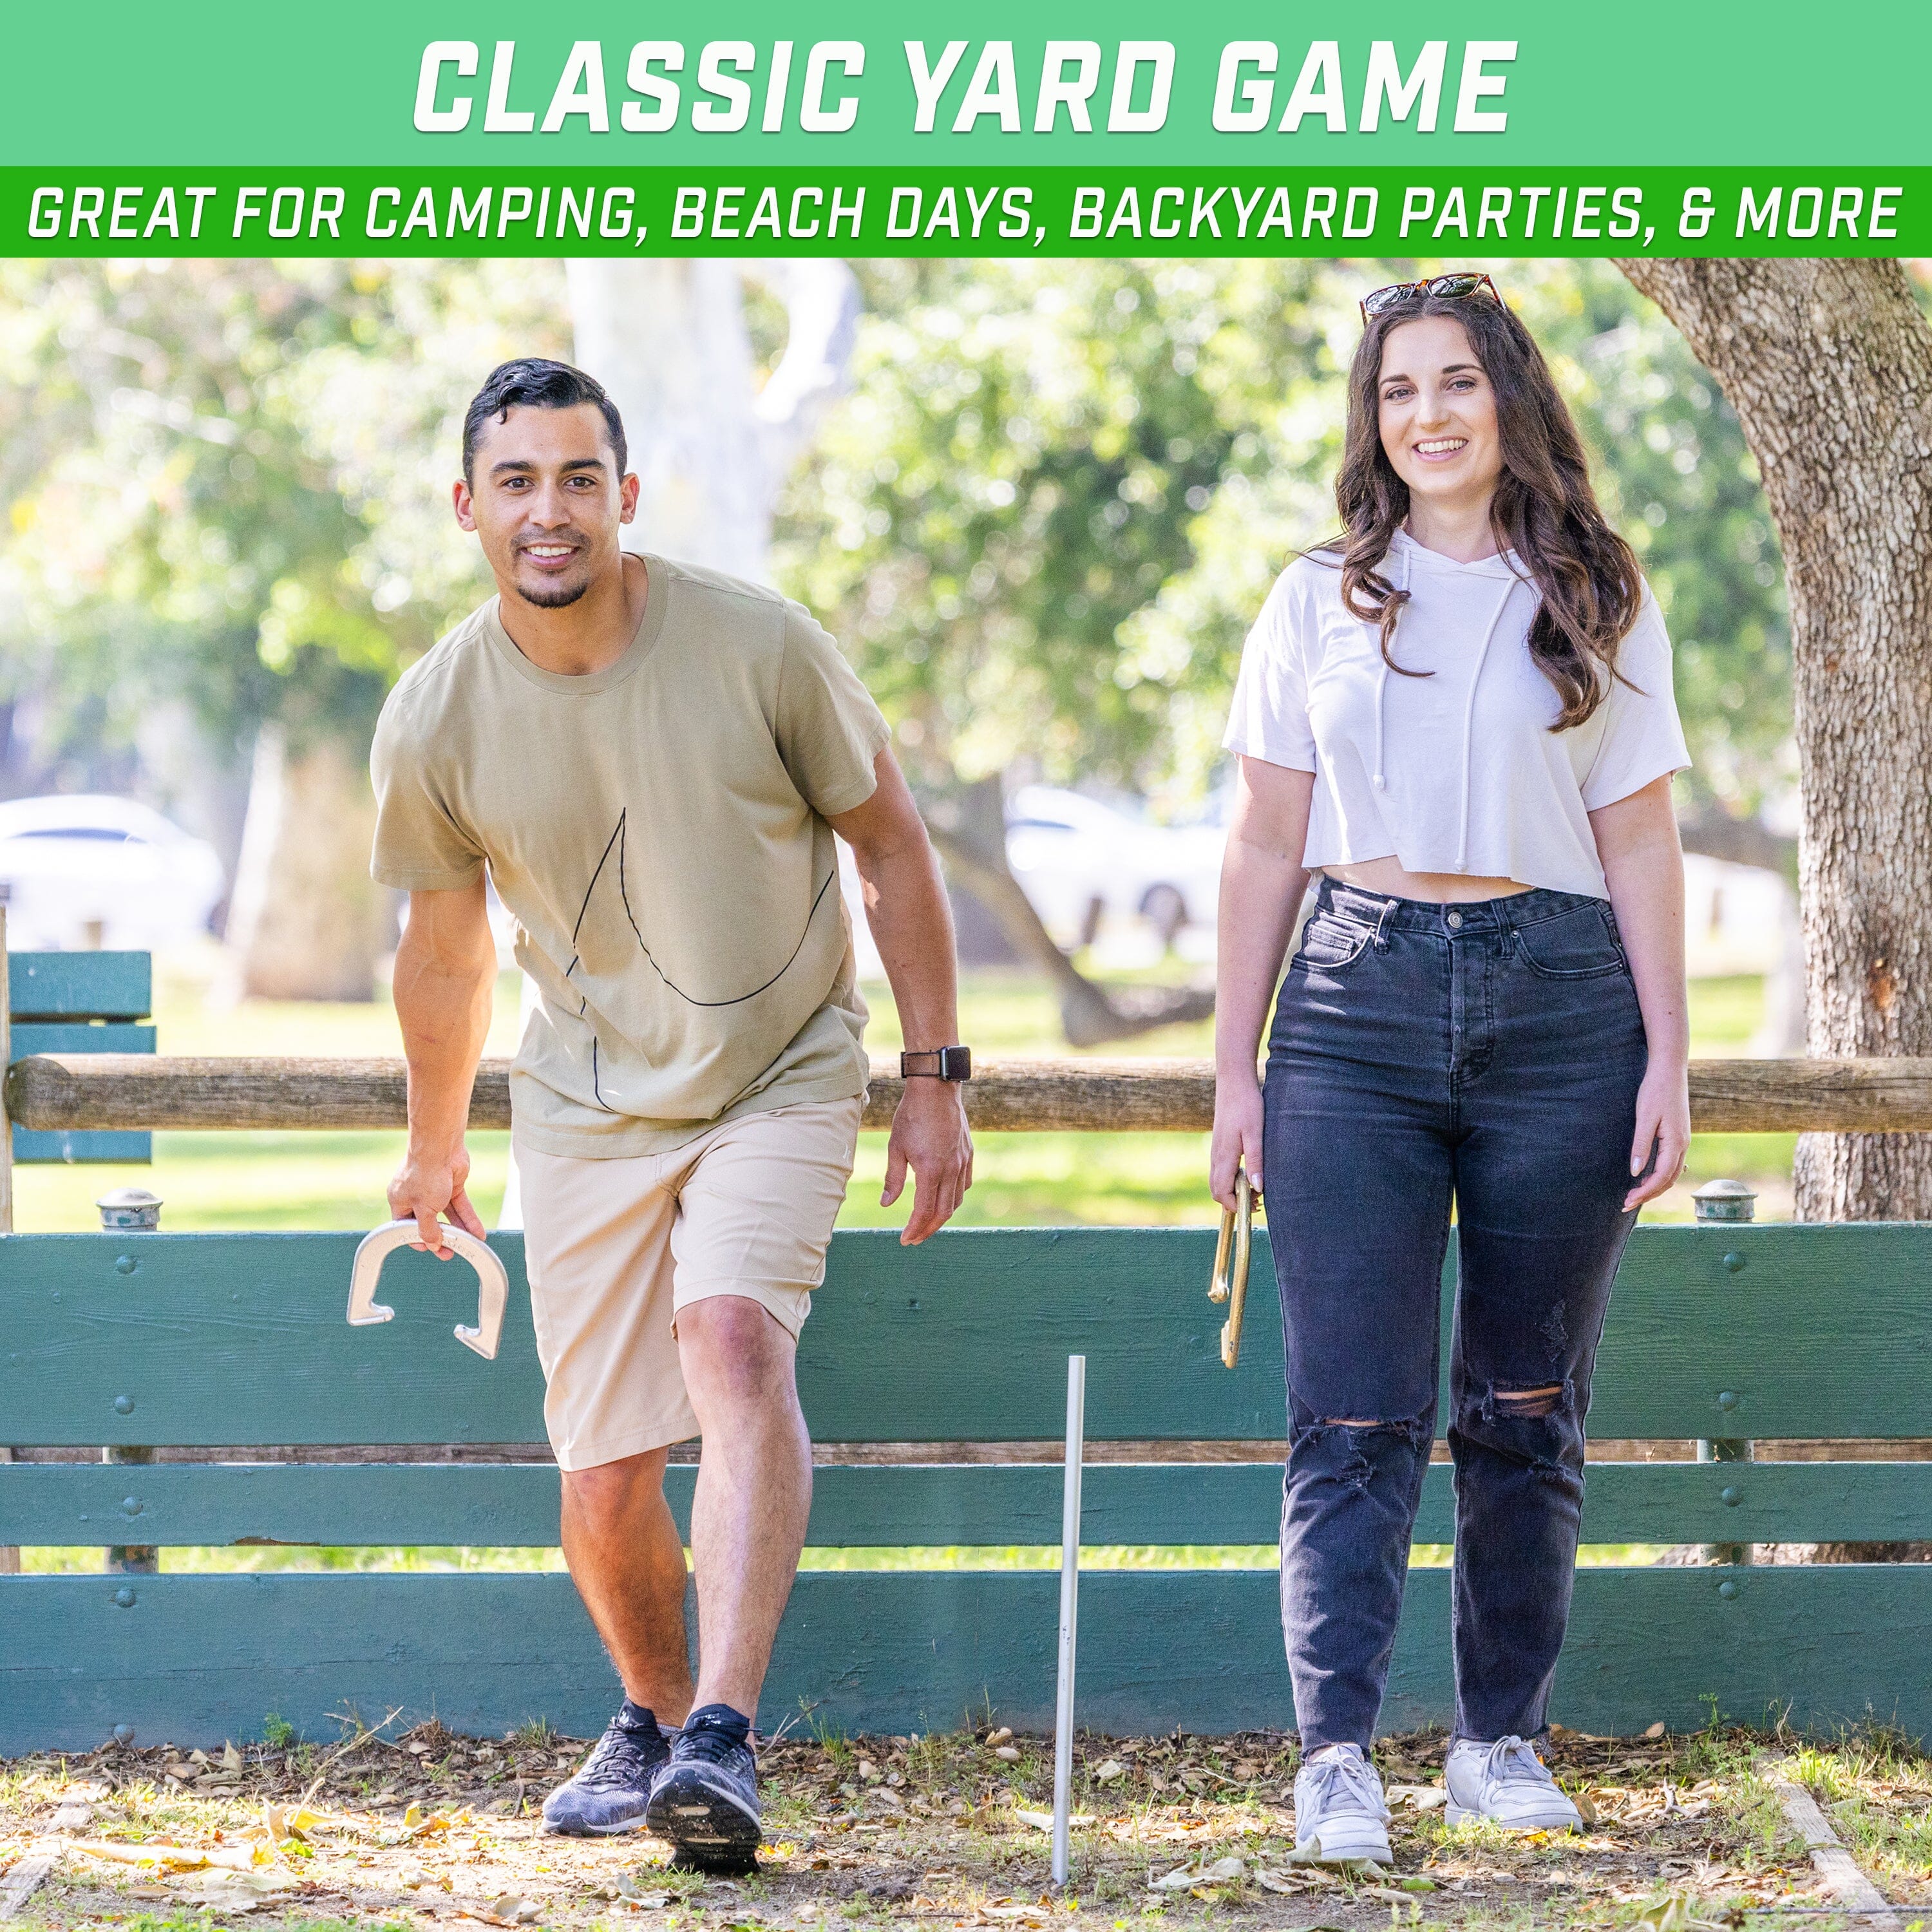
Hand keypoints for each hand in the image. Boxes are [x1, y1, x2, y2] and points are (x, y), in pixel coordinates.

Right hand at [388, 1139, 487, 1258]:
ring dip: (458, 1230)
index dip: (417, 1239)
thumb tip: (431, 1244)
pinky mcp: (452, 1185)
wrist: (442, 1146)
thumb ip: (427, 1229)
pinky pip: (460, 1206)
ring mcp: (435, 1190)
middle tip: (449, 1253)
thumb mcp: (424, 1209)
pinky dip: (468, 1219)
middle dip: (440, 1238)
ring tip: (468, 1245)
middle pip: (428, 1222)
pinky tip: (477, 1232)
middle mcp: (415, 1196)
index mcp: (399, 1200)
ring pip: (447, 1215)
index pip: (406, 1227)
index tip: (430, 1249)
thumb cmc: (425, 1173)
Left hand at [882, 1078, 972, 1244]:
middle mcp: (950, 1169)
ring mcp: (962, 1162)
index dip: (915, 1229)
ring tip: (928, 1222)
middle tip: (915, 1238)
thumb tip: (887, 1204)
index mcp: (930, 1170)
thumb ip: (893, 1178)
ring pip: (956, 1200)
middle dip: (928, 1229)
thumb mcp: (895, 1146)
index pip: (923, 1211)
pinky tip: (944, 1198)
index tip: (905, 1240)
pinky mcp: (968, 1154)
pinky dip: (955, 1197)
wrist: (936, 1088)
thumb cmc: (911, 1115)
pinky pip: (965, 1184)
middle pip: (943, 1212)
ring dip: (942, 1216)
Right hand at [1211, 1074, 1263, 1212]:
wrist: (1234, 1082)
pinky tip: (1249, 1172)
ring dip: (1234, 1190)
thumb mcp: (1255, 1134)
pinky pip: (1221, 1170)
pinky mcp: (1219, 1145)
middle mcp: (1215, 1156)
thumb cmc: (1247, 1105)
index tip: (1254, 1206)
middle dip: (1234, 1201)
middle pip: (1217, 1191)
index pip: (1221, 1193)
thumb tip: (1258, 1188)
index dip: (1235, 1205)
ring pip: (1218, 1181)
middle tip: (1258, 1199)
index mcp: (1223, 1156)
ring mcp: (1216, 1150)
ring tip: (1256, 1187)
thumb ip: (1256, 1162)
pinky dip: (1232, 1179)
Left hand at [1624, 1059, 1690, 1210]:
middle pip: (1668, 1180)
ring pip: (1671, 1173)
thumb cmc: (1655, 1091)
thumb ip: (1641, 1145)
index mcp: (1676, 1143)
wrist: (1669, 1070)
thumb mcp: (1644, 1118)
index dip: (1645, 1192)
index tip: (1628, 1201)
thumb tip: (1635, 1172)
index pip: (1662, 1177)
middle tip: (1626, 1203)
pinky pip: (1671, 1163)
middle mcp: (1683, 1145)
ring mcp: (1683, 1141)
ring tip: (1635, 1194)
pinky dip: (1660, 1175)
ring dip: (1654, 1186)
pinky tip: (1647, 1177)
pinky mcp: (1678, 1135)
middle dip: (1649, 1194)